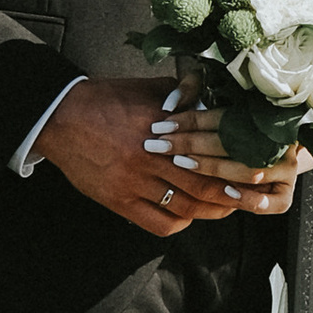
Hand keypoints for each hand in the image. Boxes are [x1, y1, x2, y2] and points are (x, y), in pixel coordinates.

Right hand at [34, 75, 244, 235]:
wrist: (61, 117)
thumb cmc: (106, 100)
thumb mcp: (148, 89)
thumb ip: (181, 94)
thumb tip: (209, 100)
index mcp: (162, 127)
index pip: (208, 152)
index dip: (233, 165)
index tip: (251, 169)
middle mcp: (150, 157)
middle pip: (203, 184)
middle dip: (229, 193)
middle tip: (248, 194)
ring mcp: (134, 182)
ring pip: (184, 206)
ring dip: (209, 210)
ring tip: (225, 207)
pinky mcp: (118, 200)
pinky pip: (157, 222)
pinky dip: (178, 223)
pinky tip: (187, 216)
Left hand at [146, 98, 312, 219]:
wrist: (281, 150)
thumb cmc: (242, 125)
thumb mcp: (220, 96)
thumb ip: (194, 89)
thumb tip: (170, 103)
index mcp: (265, 115)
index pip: (222, 117)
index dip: (188, 121)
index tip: (160, 126)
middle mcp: (277, 142)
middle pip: (232, 143)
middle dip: (191, 144)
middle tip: (159, 146)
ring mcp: (285, 169)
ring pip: (250, 171)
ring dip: (213, 168)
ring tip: (182, 163)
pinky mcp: (286, 194)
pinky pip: (272, 202)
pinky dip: (249, 200)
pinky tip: (225, 193)